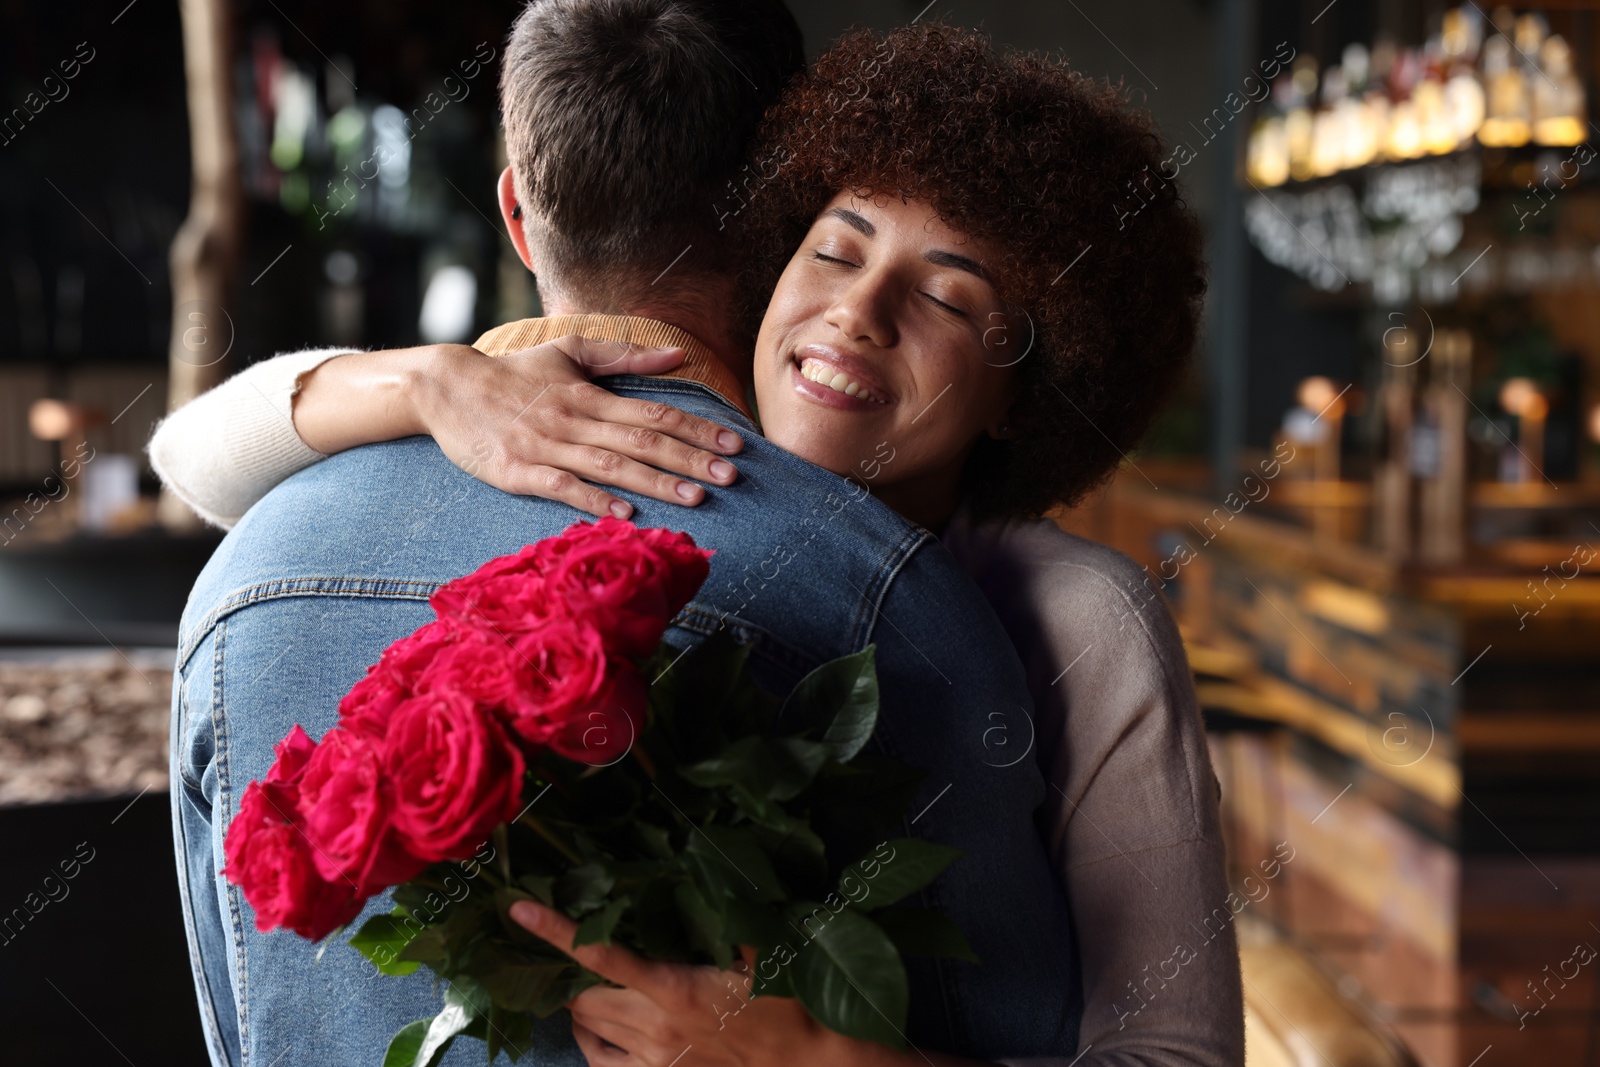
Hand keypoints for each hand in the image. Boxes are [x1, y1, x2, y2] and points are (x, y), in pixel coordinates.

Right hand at [408, 337, 744, 518]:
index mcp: (588, 394)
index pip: (653, 412)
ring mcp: (544, 448)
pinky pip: (560, 487)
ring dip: (655, 483)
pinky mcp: (515, 472)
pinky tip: (625, 512)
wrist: (444, 387)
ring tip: (696, 498)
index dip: (696, 428)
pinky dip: (593, 499)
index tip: (733, 442)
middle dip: (689, 459)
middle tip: (732, 476)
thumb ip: (624, 355)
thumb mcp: (568, 351)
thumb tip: (677, 355)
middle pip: (640, 442)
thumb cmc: (514, 373)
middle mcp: (572, 420)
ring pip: (609, 466)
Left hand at [509, 900, 837, 1066]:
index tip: (519, 909)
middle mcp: (654, 1028)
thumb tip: (705, 859)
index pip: (601, 955)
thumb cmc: (789, 1003)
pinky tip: (597, 1024)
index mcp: (675, 989)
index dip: (555, 931)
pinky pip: (601, 1063)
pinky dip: (590, 1040)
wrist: (811, 1063)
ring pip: (586, 1029)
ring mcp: (654, 1061)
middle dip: (570, 970)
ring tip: (586, 977)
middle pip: (582, 997)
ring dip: (578, 1002)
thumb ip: (731, 908)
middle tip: (576, 941)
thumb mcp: (766, 948)